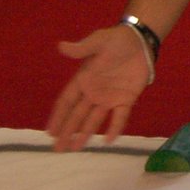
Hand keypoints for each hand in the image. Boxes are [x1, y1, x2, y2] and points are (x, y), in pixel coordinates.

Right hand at [46, 25, 152, 150]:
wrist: (140, 41)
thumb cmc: (117, 40)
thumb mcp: (98, 41)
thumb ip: (82, 48)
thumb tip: (61, 47)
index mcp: (84, 80)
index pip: (66, 101)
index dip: (58, 116)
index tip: (49, 132)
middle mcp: (94, 92)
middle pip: (77, 116)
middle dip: (67, 132)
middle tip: (57, 149)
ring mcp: (110, 98)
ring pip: (94, 120)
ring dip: (85, 134)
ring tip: (75, 149)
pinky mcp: (127, 99)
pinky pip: (120, 116)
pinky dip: (115, 128)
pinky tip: (108, 141)